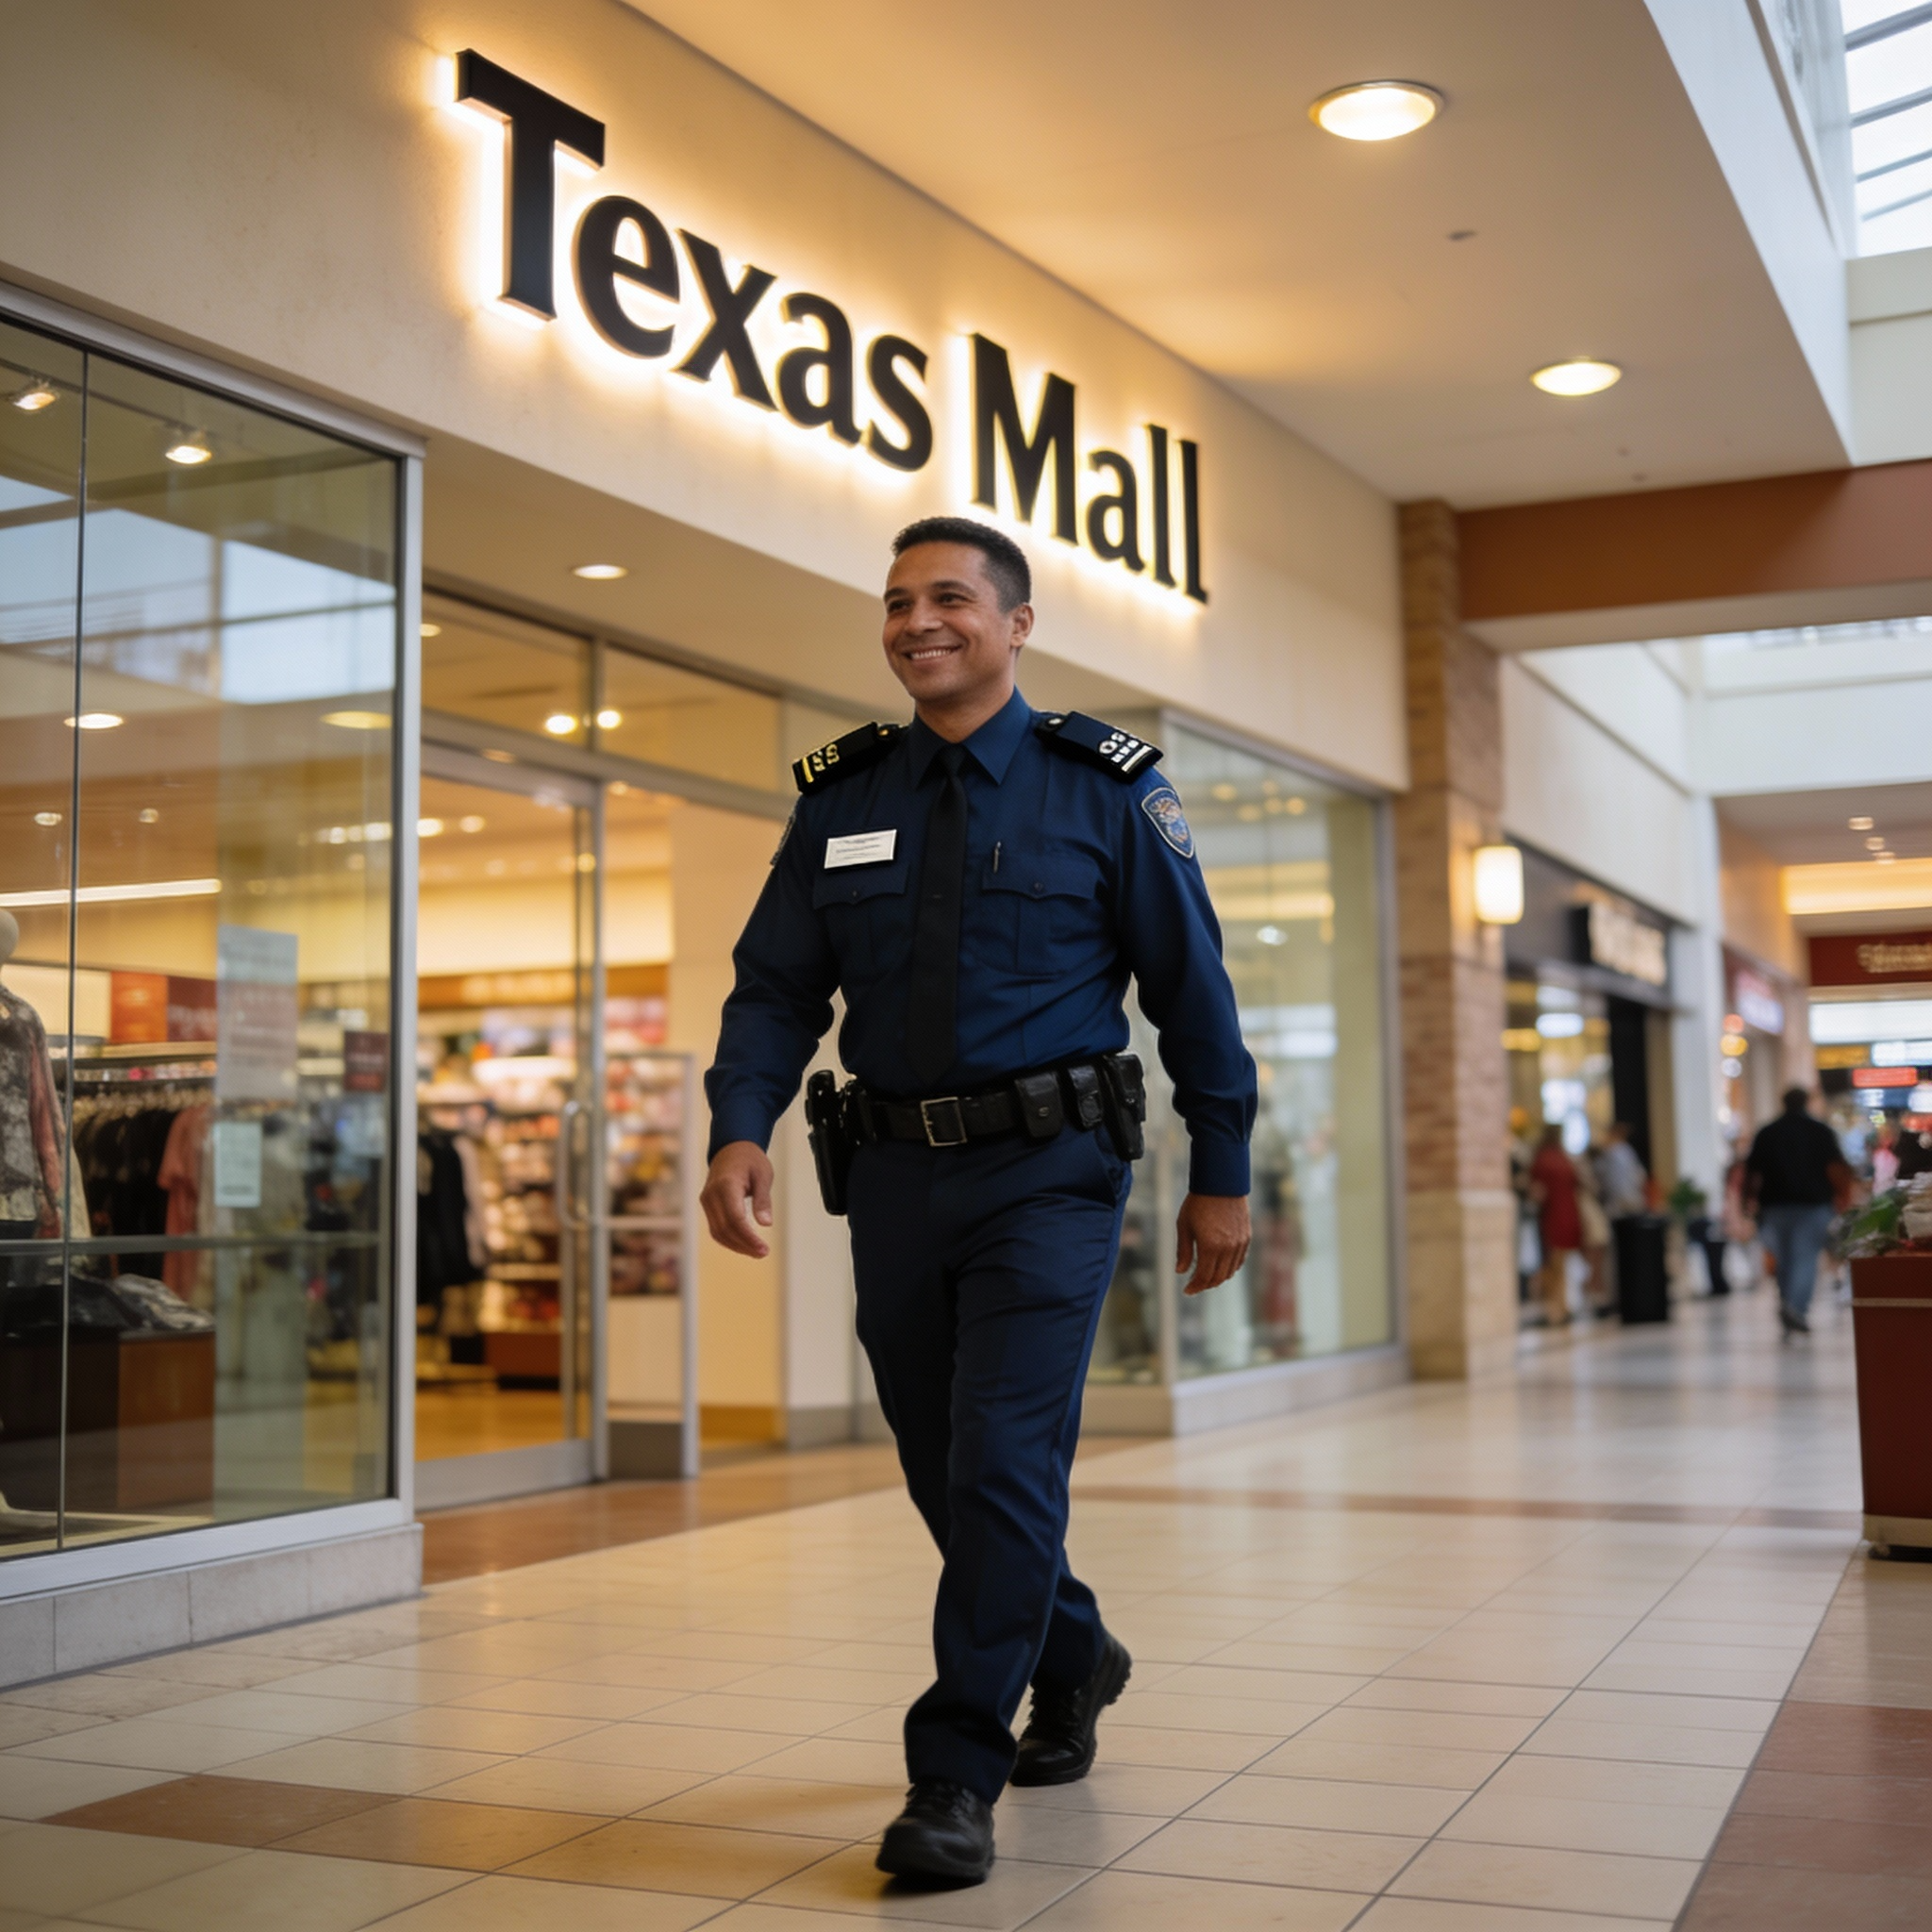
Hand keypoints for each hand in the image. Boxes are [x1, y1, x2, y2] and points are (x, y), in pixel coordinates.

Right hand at [701, 1141, 773, 1257]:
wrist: (731, 1148)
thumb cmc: (750, 1160)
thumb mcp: (763, 1175)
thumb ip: (763, 1200)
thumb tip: (766, 1224)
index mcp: (726, 1185)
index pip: (735, 1218)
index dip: (749, 1237)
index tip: (764, 1249)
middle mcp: (711, 1194)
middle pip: (725, 1228)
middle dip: (744, 1245)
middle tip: (763, 1253)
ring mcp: (706, 1200)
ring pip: (717, 1232)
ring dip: (736, 1245)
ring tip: (756, 1252)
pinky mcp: (707, 1205)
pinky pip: (715, 1228)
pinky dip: (729, 1239)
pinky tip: (744, 1245)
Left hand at [1175, 1192, 1249, 1295]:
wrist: (1220, 1183)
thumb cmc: (1198, 1203)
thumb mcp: (1184, 1226)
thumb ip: (1184, 1251)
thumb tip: (1180, 1272)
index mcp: (1210, 1247)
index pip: (1204, 1277)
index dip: (1195, 1287)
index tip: (1187, 1290)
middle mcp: (1228, 1248)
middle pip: (1218, 1277)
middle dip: (1205, 1285)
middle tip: (1195, 1286)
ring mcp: (1239, 1243)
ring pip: (1230, 1271)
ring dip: (1218, 1277)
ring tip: (1206, 1277)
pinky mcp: (1246, 1237)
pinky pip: (1239, 1260)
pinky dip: (1230, 1267)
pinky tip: (1221, 1266)